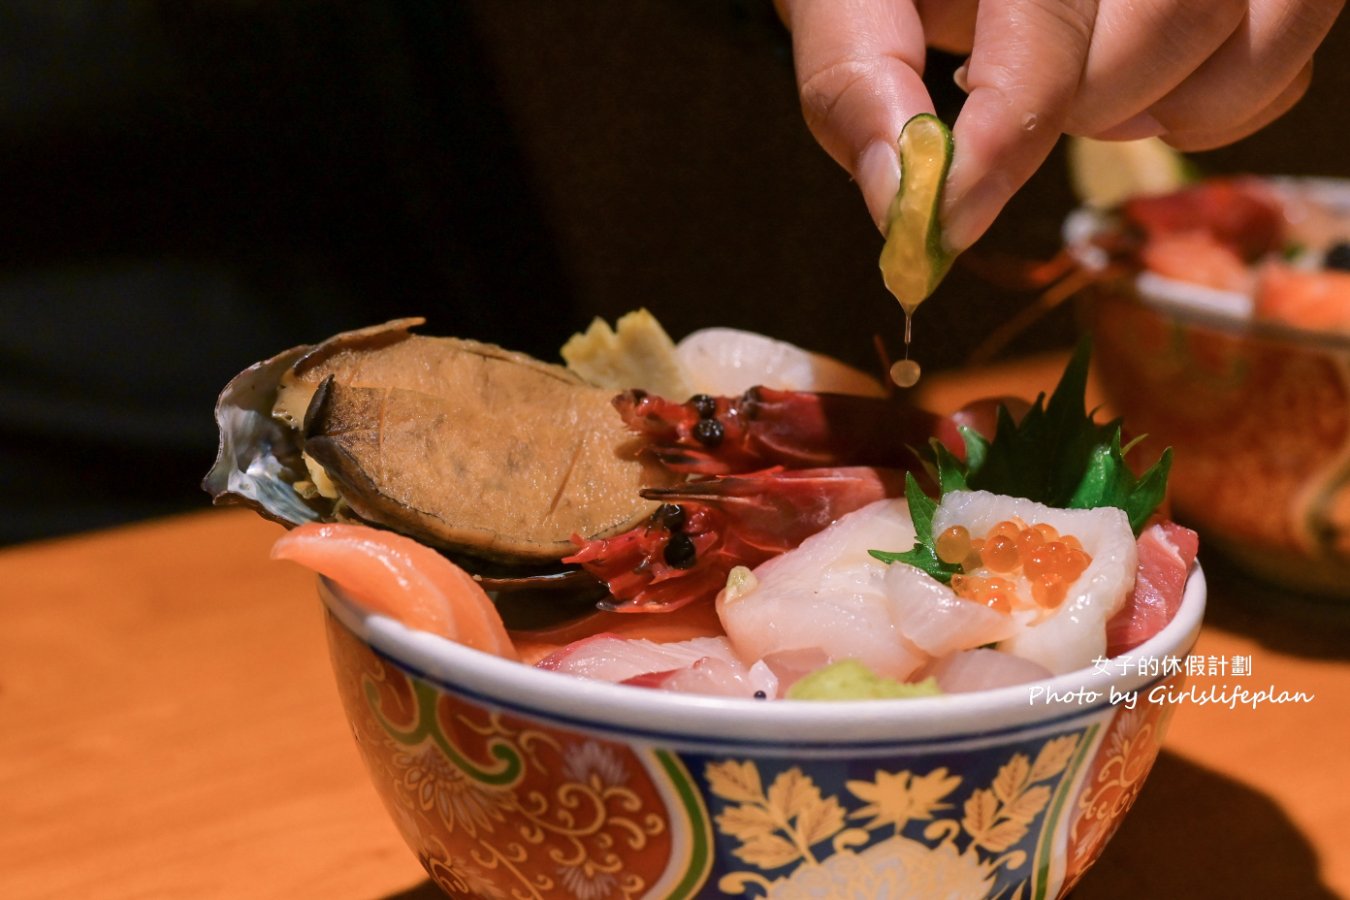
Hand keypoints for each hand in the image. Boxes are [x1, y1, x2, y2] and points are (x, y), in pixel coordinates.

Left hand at [778, 0, 1343, 250]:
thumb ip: (853, 75)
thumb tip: (896, 196)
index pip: (1047, 21)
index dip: (1005, 136)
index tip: (951, 220)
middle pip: (1175, 21)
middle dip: (1087, 102)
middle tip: (1018, 96)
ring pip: (1259, 40)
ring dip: (1165, 109)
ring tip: (1082, 88)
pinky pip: (1286, 59)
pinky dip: (1219, 105)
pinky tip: (1141, 84)